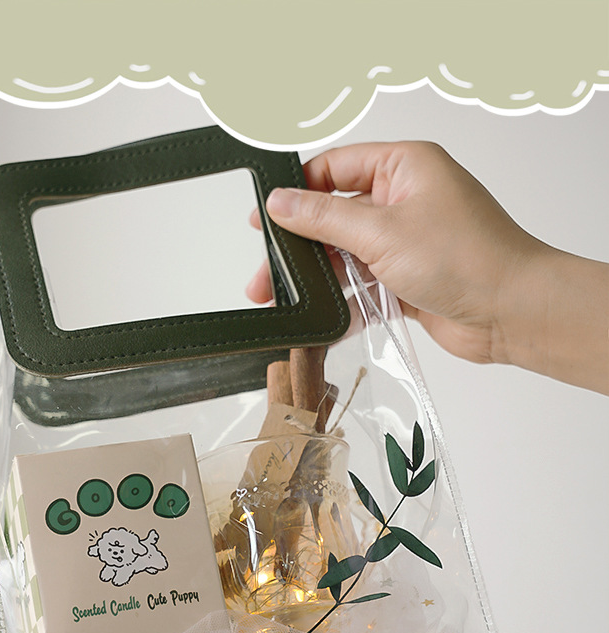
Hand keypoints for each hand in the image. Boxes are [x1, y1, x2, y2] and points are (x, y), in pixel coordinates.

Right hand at [251, 141, 608, 393]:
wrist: (513, 313)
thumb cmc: (468, 258)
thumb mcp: (382, 232)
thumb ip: (324, 218)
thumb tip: (280, 202)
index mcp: (403, 168)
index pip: (335, 169)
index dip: (296, 191)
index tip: (264, 217)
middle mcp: (404, 200)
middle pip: (334, 217)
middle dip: (300, 248)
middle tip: (267, 274)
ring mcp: (406, 242)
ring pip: (346, 256)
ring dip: (319, 280)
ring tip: (286, 301)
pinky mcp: (408, 279)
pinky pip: (364, 287)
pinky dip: (346, 303)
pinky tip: (324, 321)